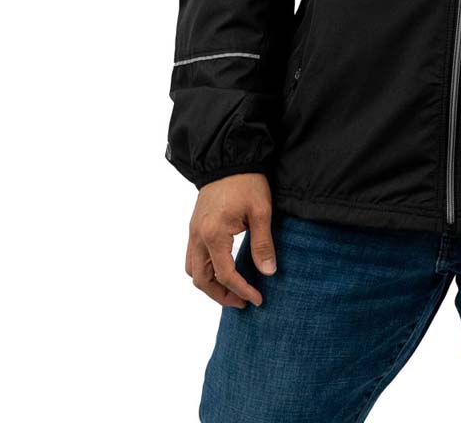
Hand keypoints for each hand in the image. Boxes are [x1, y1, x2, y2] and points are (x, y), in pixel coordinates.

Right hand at [185, 172, 277, 308]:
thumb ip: (262, 244)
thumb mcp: (261, 211)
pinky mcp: (194, 226)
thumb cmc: (247, 182)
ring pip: (193, 271)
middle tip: (242, 302)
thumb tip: (268, 273)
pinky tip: (222, 270)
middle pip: (201, 280)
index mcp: (213, 234)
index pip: (225, 274)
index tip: (257, 299)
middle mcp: (197, 236)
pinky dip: (204, 271)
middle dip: (221, 296)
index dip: (241, 290)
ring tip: (232, 290)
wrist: (229, 157)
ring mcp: (193, 231)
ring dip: (210, 285)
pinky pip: (192, 257)